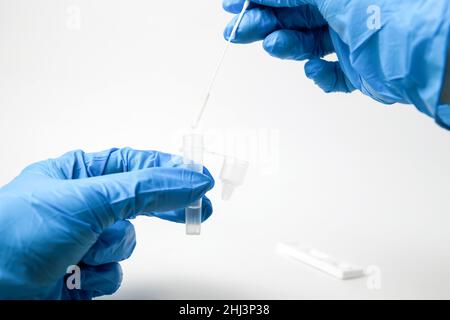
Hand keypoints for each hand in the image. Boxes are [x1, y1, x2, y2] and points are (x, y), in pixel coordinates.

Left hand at [0, 148, 213, 298]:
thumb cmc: (14, 234)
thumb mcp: (90, 199)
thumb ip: (146, 190)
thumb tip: (188, 180)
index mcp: (78, 174)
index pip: (135, 164)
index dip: (169, 169)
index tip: (198, 176)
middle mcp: (82, 204)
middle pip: (138, 202)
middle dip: (163, 209)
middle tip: (196, 210)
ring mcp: (83, 238)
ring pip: (127, 240)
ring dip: (111, 249)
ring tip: (85, 250)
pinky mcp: (83, 269)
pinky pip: (114, 269)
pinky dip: (100, 274)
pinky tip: (77, 273)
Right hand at [223, 0, 449, 127]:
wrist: (429, 61)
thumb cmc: (397, 17)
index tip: (234, 6)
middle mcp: (344, 12)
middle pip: (293, 18)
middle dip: (264, 23)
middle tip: (239, 31)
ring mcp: (350, 41)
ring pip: (306, 45)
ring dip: (286, 47)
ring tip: (274, 46)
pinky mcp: (356, 69)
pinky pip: (328, 74)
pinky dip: (318, 75)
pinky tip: (315, 69)